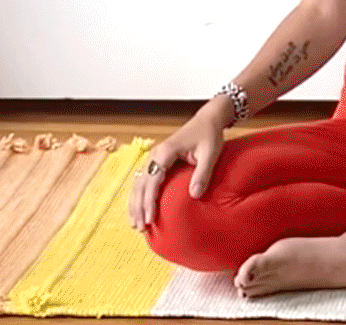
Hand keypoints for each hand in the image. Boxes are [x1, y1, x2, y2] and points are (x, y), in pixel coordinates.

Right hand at [128, 107, 227, 232]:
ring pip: (138, 183)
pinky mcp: (157, 160)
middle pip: (141, 184)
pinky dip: (139, 195)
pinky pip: (143, 180)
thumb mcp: (210, 154)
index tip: (150, 219)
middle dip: (138, 207)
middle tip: (140, 228)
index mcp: (165, 152)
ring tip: (135, 223)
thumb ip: (202, 174)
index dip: (149, 201)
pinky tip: (139, 208)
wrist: (208, 119)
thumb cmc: (209, 135)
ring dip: (135, 203)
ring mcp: (154, 157)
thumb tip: (194, 196)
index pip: (152, 181)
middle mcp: (155, 154)